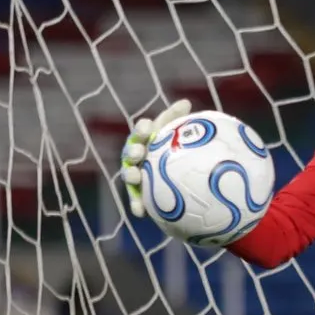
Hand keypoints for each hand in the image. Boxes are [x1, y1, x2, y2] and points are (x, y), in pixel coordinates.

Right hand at [118, 99, 191, 217]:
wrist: (177, 175)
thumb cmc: (177, 149)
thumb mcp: (179, 135)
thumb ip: (178, 120)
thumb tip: (185, 102)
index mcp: (147, 139)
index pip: (142, 130)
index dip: (142, 129)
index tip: (147, 129)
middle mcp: (137, 154)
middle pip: (131, 151)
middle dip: (132, 151)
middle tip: (139, 153)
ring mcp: (135, 173)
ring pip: (129, 173)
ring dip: (130, 174)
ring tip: (136, 177)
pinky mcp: (138, 192)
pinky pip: (135, 199)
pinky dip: (136, 204)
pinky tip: (140, 212)